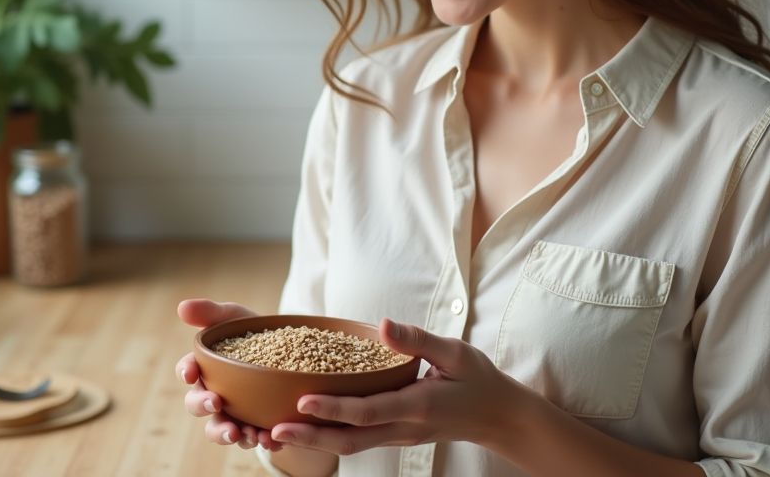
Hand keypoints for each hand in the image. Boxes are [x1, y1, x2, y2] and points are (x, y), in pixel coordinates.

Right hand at [175, 298, 285, 452]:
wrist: (293, 349)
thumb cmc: (255, 331)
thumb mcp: (236, 317)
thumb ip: (211, 312)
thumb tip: (181, 307)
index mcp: (206, 368)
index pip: (187, 370)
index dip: (185, 372)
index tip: (190, 373)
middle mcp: (215, 394)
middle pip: (198, 405)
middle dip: (202, 406)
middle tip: (215, 403)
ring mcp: (235, 413)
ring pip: (224, 430)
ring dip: (230, 433)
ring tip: (245, 433)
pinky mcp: (258, 425)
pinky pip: (256, 439)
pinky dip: (263, 441)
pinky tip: (272, 439)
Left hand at [269, 318, 521, 455]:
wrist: (498, 417)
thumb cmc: (478, 379)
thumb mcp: (455, 352)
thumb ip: (417, 339)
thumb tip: (383, 324)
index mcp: (418, 405)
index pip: (369, 411)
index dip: (334, 408)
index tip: (303, 400)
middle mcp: (404, 427)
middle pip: (350, 440)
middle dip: (310, 438)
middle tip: (271, 432)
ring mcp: (399, 436)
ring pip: (351, 445)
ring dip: (314, 442)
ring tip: (277, 433)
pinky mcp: (396, 436)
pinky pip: (359, 441)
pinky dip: (331, 437)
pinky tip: (308, 426)